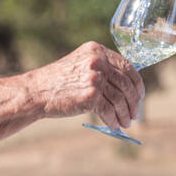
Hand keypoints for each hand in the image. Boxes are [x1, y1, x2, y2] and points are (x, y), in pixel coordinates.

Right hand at [16, 42, 144, 131]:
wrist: (36, 92)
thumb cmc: (58, 82)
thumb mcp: (80, 65)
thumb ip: (101, 69)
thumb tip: (127, 87)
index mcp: (97, 50)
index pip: (127, 66)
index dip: (136, 83)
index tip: (139, 96)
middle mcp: (97, 61)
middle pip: (126, 84)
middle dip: (133, 102)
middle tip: (134, 114)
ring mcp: (94, 77)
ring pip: (120, 99)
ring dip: (124, 114)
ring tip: (125, 123)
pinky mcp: (90, 95)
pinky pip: (110, 110)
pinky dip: (114, 120)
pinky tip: (114, 125)